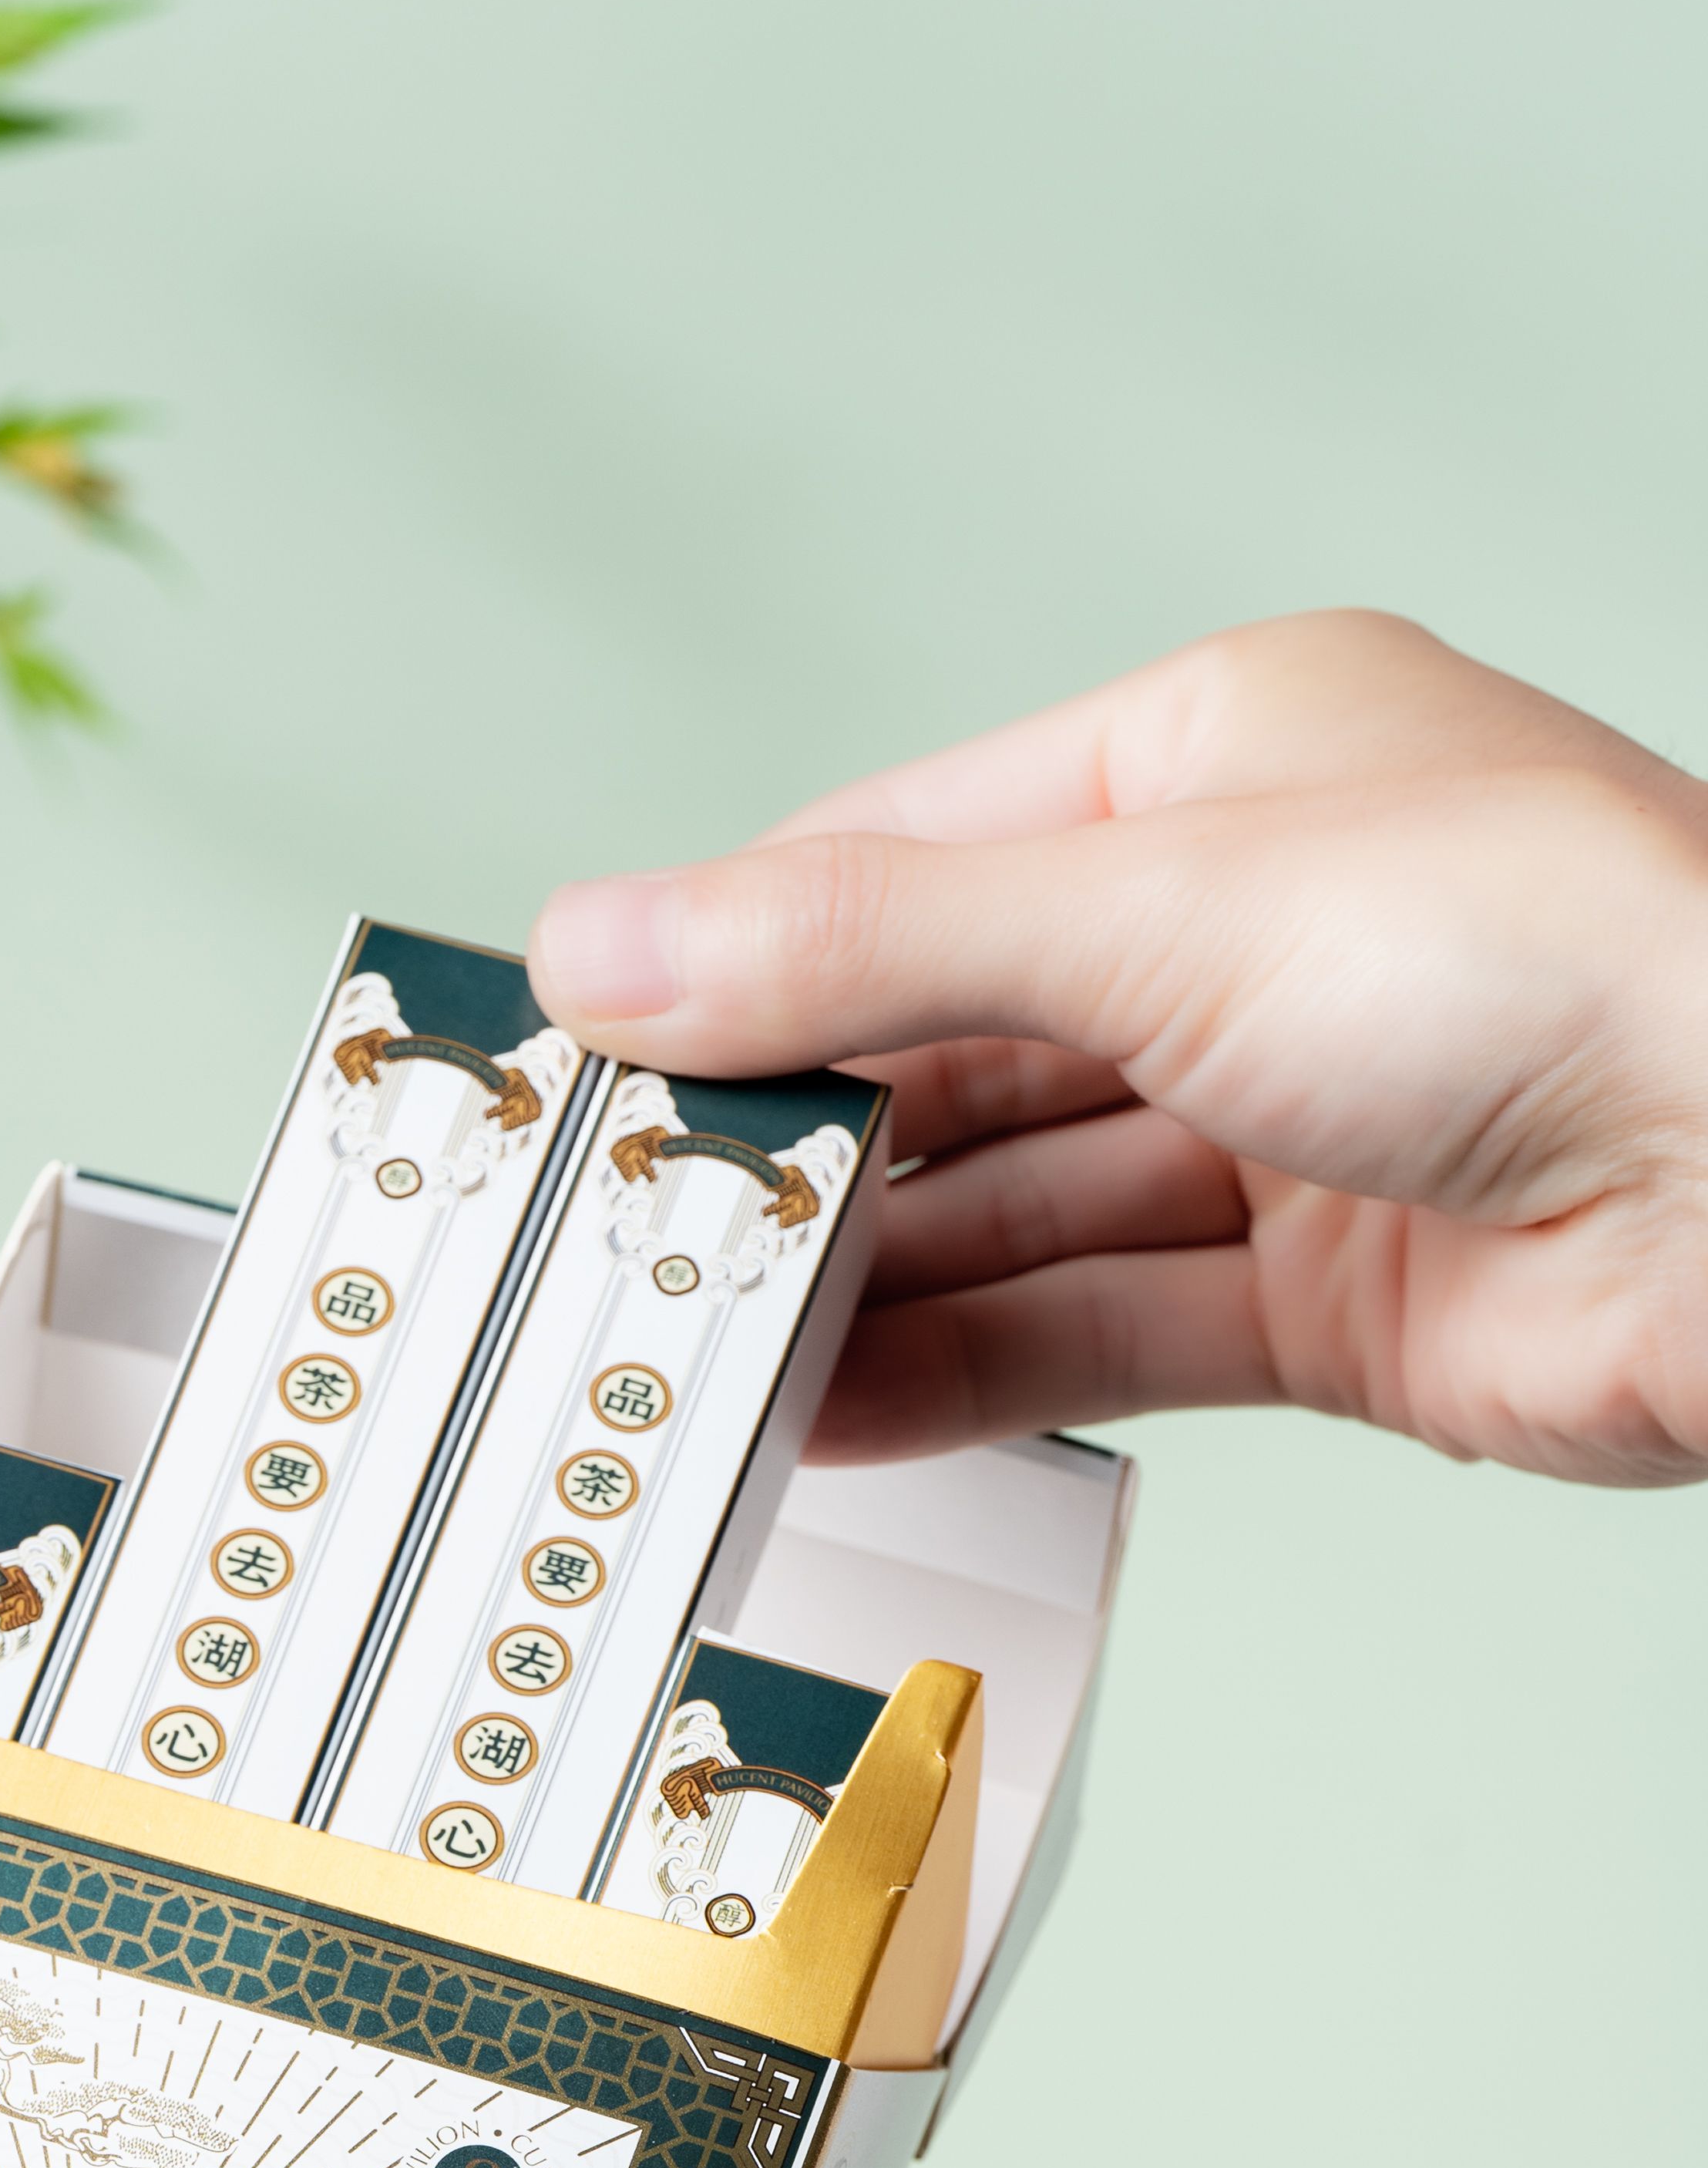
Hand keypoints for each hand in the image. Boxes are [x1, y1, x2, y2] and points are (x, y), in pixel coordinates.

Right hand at [527, 610, 1707, 1485]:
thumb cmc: (1577, 962)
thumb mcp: (1158, 909)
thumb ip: (867, 944)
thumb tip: (621, 946)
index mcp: (1225, 760)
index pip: (909, 850)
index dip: (738, 951)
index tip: (589, 1045)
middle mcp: (1255, 932)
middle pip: (951, 1042)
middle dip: (794, 1137)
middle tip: (627, 1219)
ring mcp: (1289, 1122)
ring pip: (1014, 1205)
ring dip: (860, 1281)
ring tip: (698, 1344)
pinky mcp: (1325, 1298)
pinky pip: (1094, 1329)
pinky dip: (960, 1371)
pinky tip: (830, 1407)